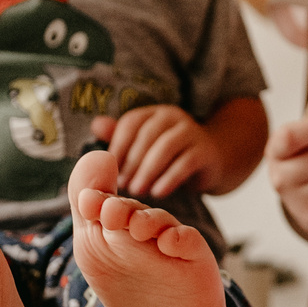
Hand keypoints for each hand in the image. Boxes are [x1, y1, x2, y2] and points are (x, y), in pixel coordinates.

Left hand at [93, 104, 217, 198]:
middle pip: (147, 135)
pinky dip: (169, 178)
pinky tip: (158, 192)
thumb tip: (96, 125)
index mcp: (153, 113)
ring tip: (137, 191)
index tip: (110, 171)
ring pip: (166, 147)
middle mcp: (172, 116)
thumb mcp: (145, 145)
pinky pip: (185, 163)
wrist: (211, 160)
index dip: (118, 146)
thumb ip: (121, 136)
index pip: (131, 123)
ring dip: (148, 170)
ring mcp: (191, 132)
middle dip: (132, 161)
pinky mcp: (205, 151)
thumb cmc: (170, 155)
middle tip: (122, 185)